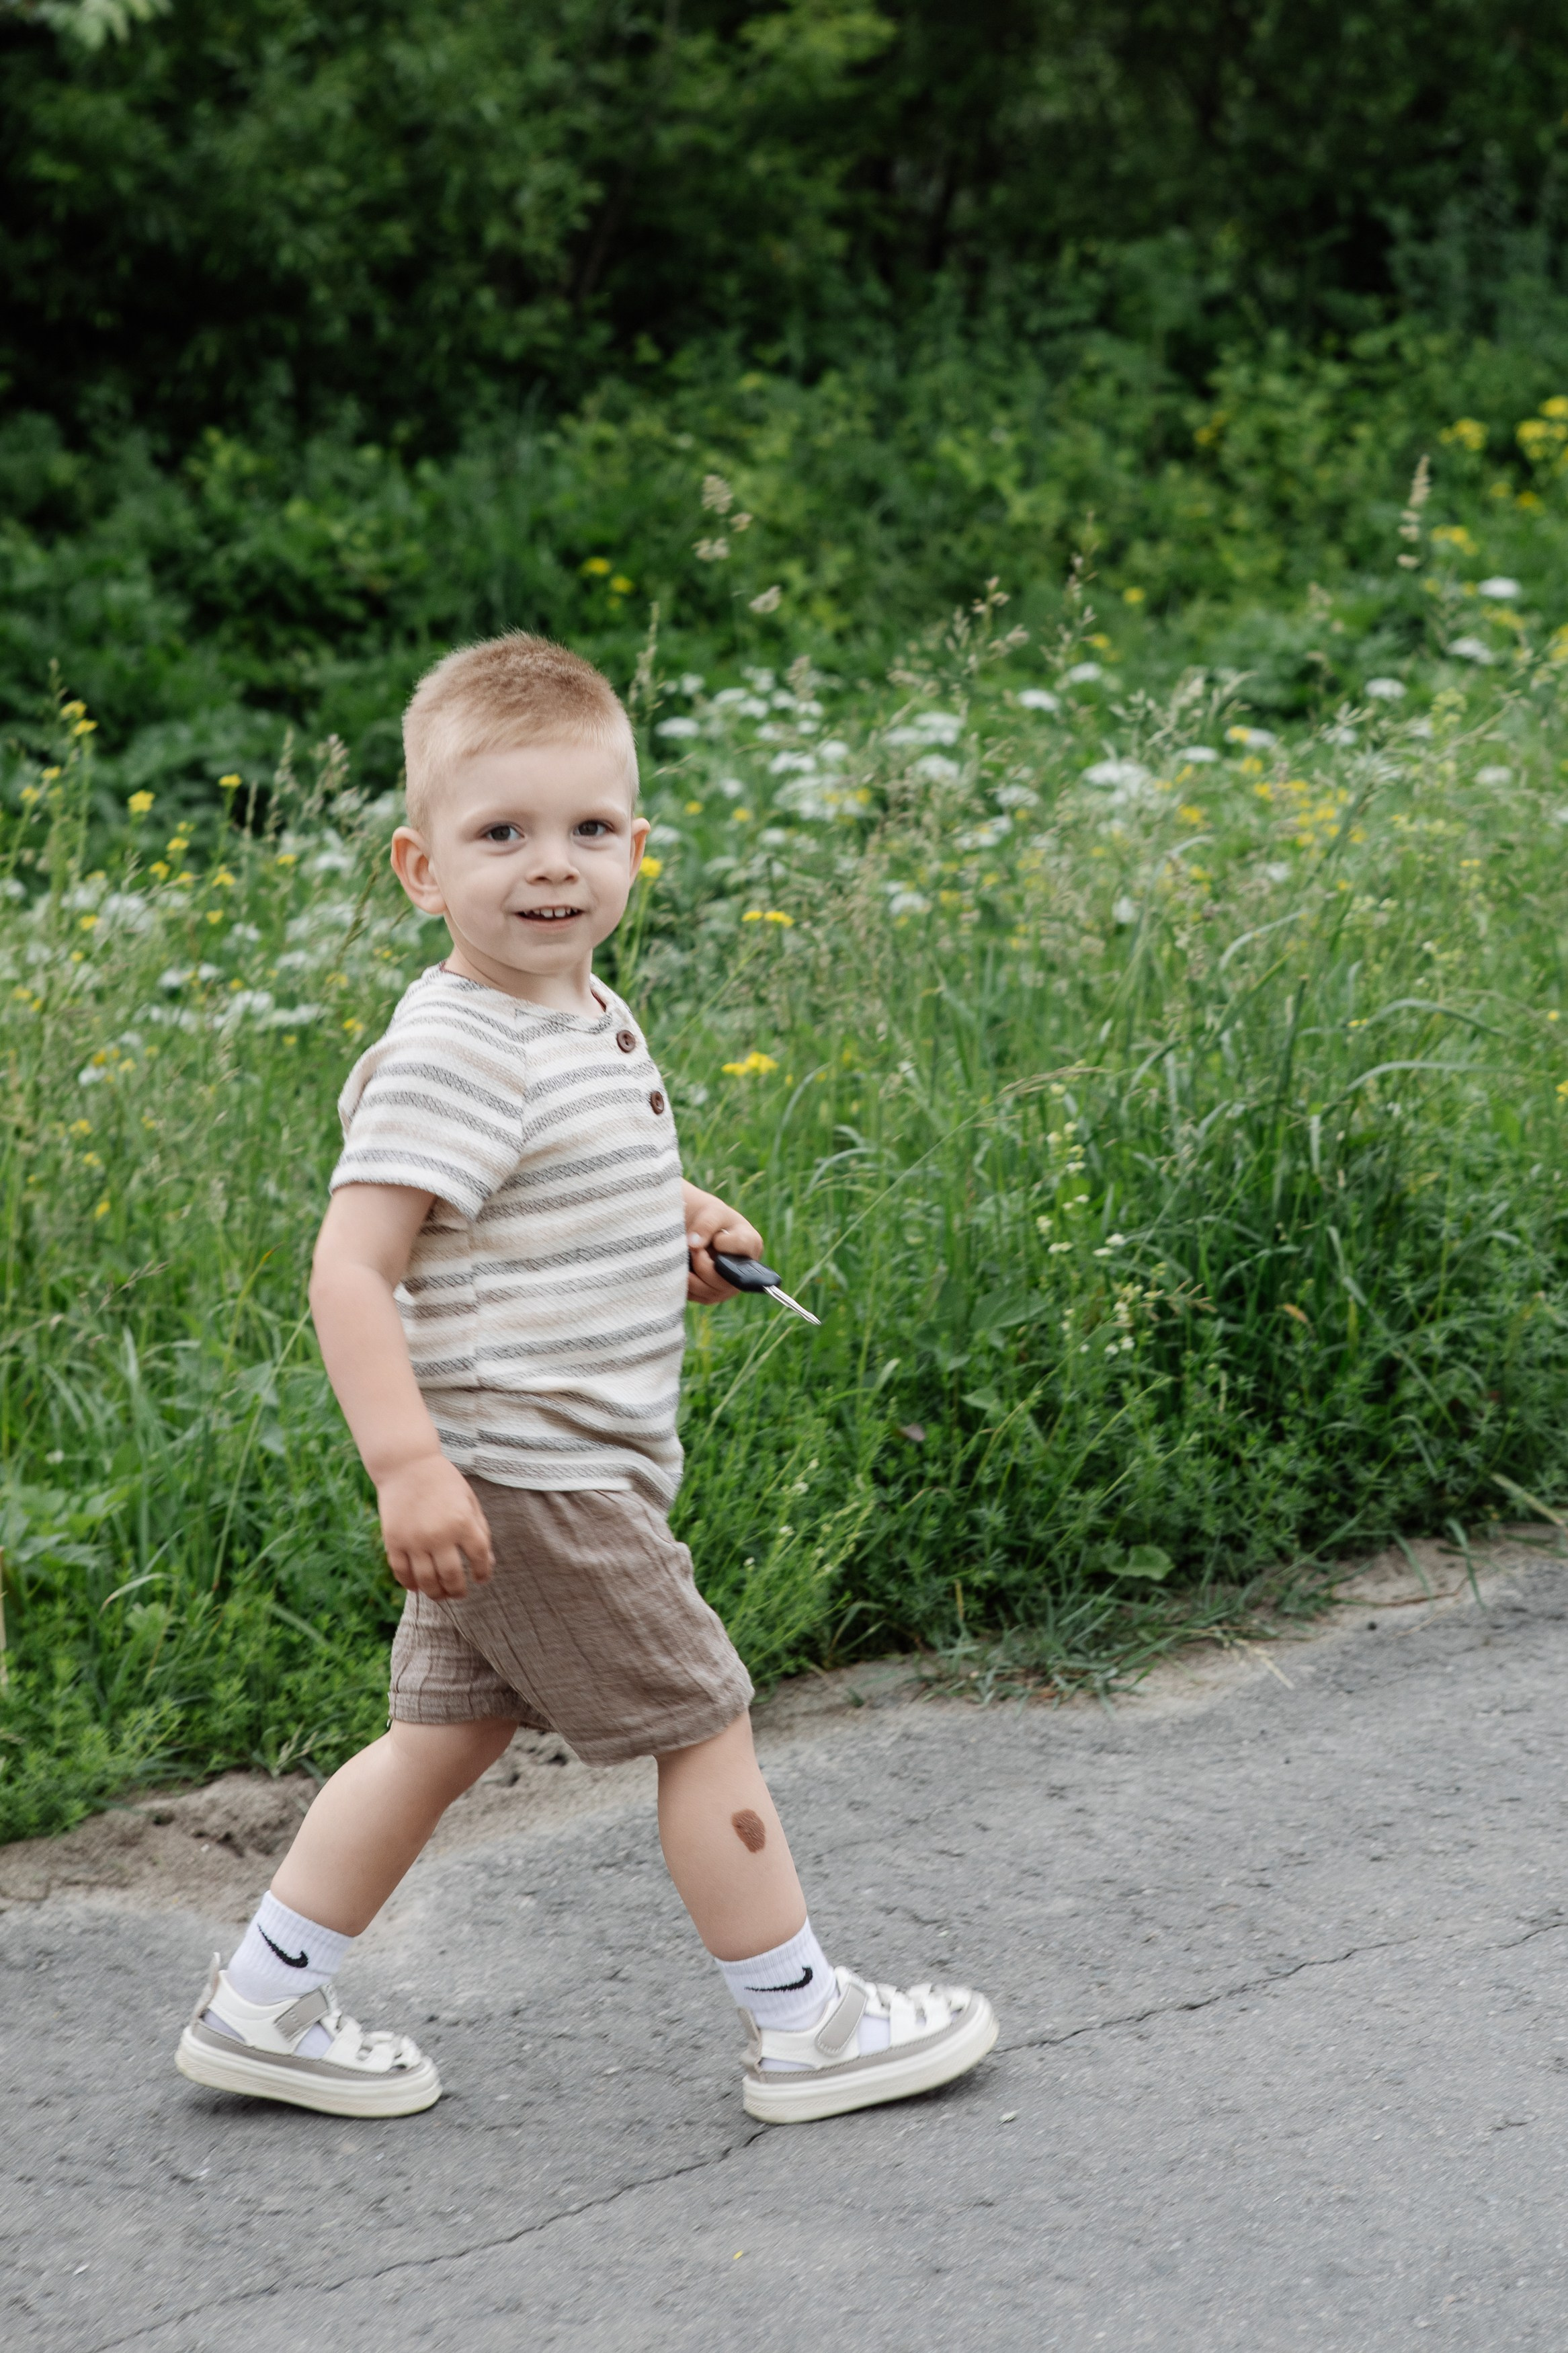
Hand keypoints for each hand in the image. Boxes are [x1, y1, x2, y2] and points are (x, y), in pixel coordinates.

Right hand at [376, 1454, 493, 1597]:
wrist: (407, 1464)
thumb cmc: (443, 1482)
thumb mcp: (469, 1500)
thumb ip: (480, 1530)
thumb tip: (489, 1562)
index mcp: (462, 1522)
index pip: (479, 1557)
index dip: (483, 1572)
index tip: (481, 1578)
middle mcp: (438, 1534)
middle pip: (452, 1576)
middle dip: (458, 1590)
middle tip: (460, 1594)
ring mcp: (414, 1539)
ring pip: (426, 1580)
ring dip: (436, 1593)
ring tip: (441, 1595)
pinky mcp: (394, 1541)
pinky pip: (402, 1572)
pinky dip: (410, 1584)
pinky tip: (417, 1587)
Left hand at [684, 1181, 764, 1303]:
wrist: (702, 1231)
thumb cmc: (712, 1218)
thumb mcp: (711, 1213)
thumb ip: (705, 1224)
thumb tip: (694, 1244)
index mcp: (751, 1243)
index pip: (740, 1247)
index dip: (722, 1242)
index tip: (715, 1237)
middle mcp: (746, 1270)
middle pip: (724, 1278)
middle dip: (702, 1262)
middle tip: (693, 1248)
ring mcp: (730, 1287)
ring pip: (709, 1291)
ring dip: (691, 1275)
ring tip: (687, 1258)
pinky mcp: (713, 1295)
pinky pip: (697, 1296)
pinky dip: (685, 1283)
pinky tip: (684, 1269)